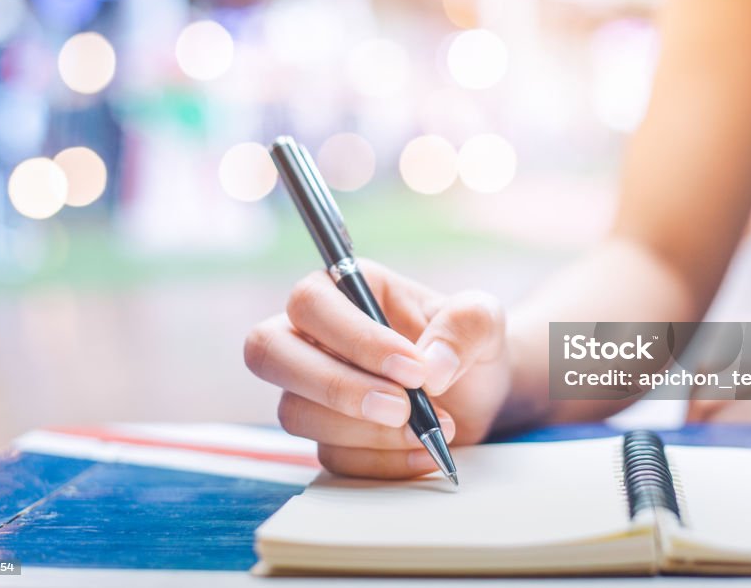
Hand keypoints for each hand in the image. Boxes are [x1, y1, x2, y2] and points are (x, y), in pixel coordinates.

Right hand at [244, 259, 510, 478]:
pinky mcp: (325, 435)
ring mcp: (310, 389)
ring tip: (431, 428)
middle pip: (269, 353)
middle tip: (401, 408)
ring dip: (365, 431)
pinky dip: (381, 461)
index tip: (414, 369)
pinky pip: (331, 457)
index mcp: (343, 289)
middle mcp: (312, 336)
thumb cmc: (464, 341)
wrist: (474, 389)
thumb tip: (432, 368)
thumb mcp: (482, 318)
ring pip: (296, 413)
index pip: (312, 303)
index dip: (355, 339)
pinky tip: (423, 453)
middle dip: (335, 387)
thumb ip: (465, 326)